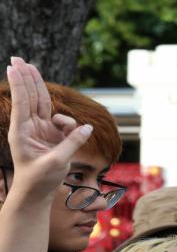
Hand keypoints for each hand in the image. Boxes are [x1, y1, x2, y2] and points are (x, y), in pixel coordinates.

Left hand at [6, 57, 92, 198]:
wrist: (37, 193)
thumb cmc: (39, 179)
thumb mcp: (56, 162)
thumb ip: (72, 143)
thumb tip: (87, 128)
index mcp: (22, 133)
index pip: (23, 103)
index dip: (21, 85)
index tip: (15, 67)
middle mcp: (30, 128)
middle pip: (30, 97)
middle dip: (25, 78)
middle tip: (17, 59)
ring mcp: (41, 130)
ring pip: (42, 103)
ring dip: (38, 85)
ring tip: (30, 67)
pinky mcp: (53, 135)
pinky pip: (64, 122)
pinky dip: (69, 122)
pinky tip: (74, 130)